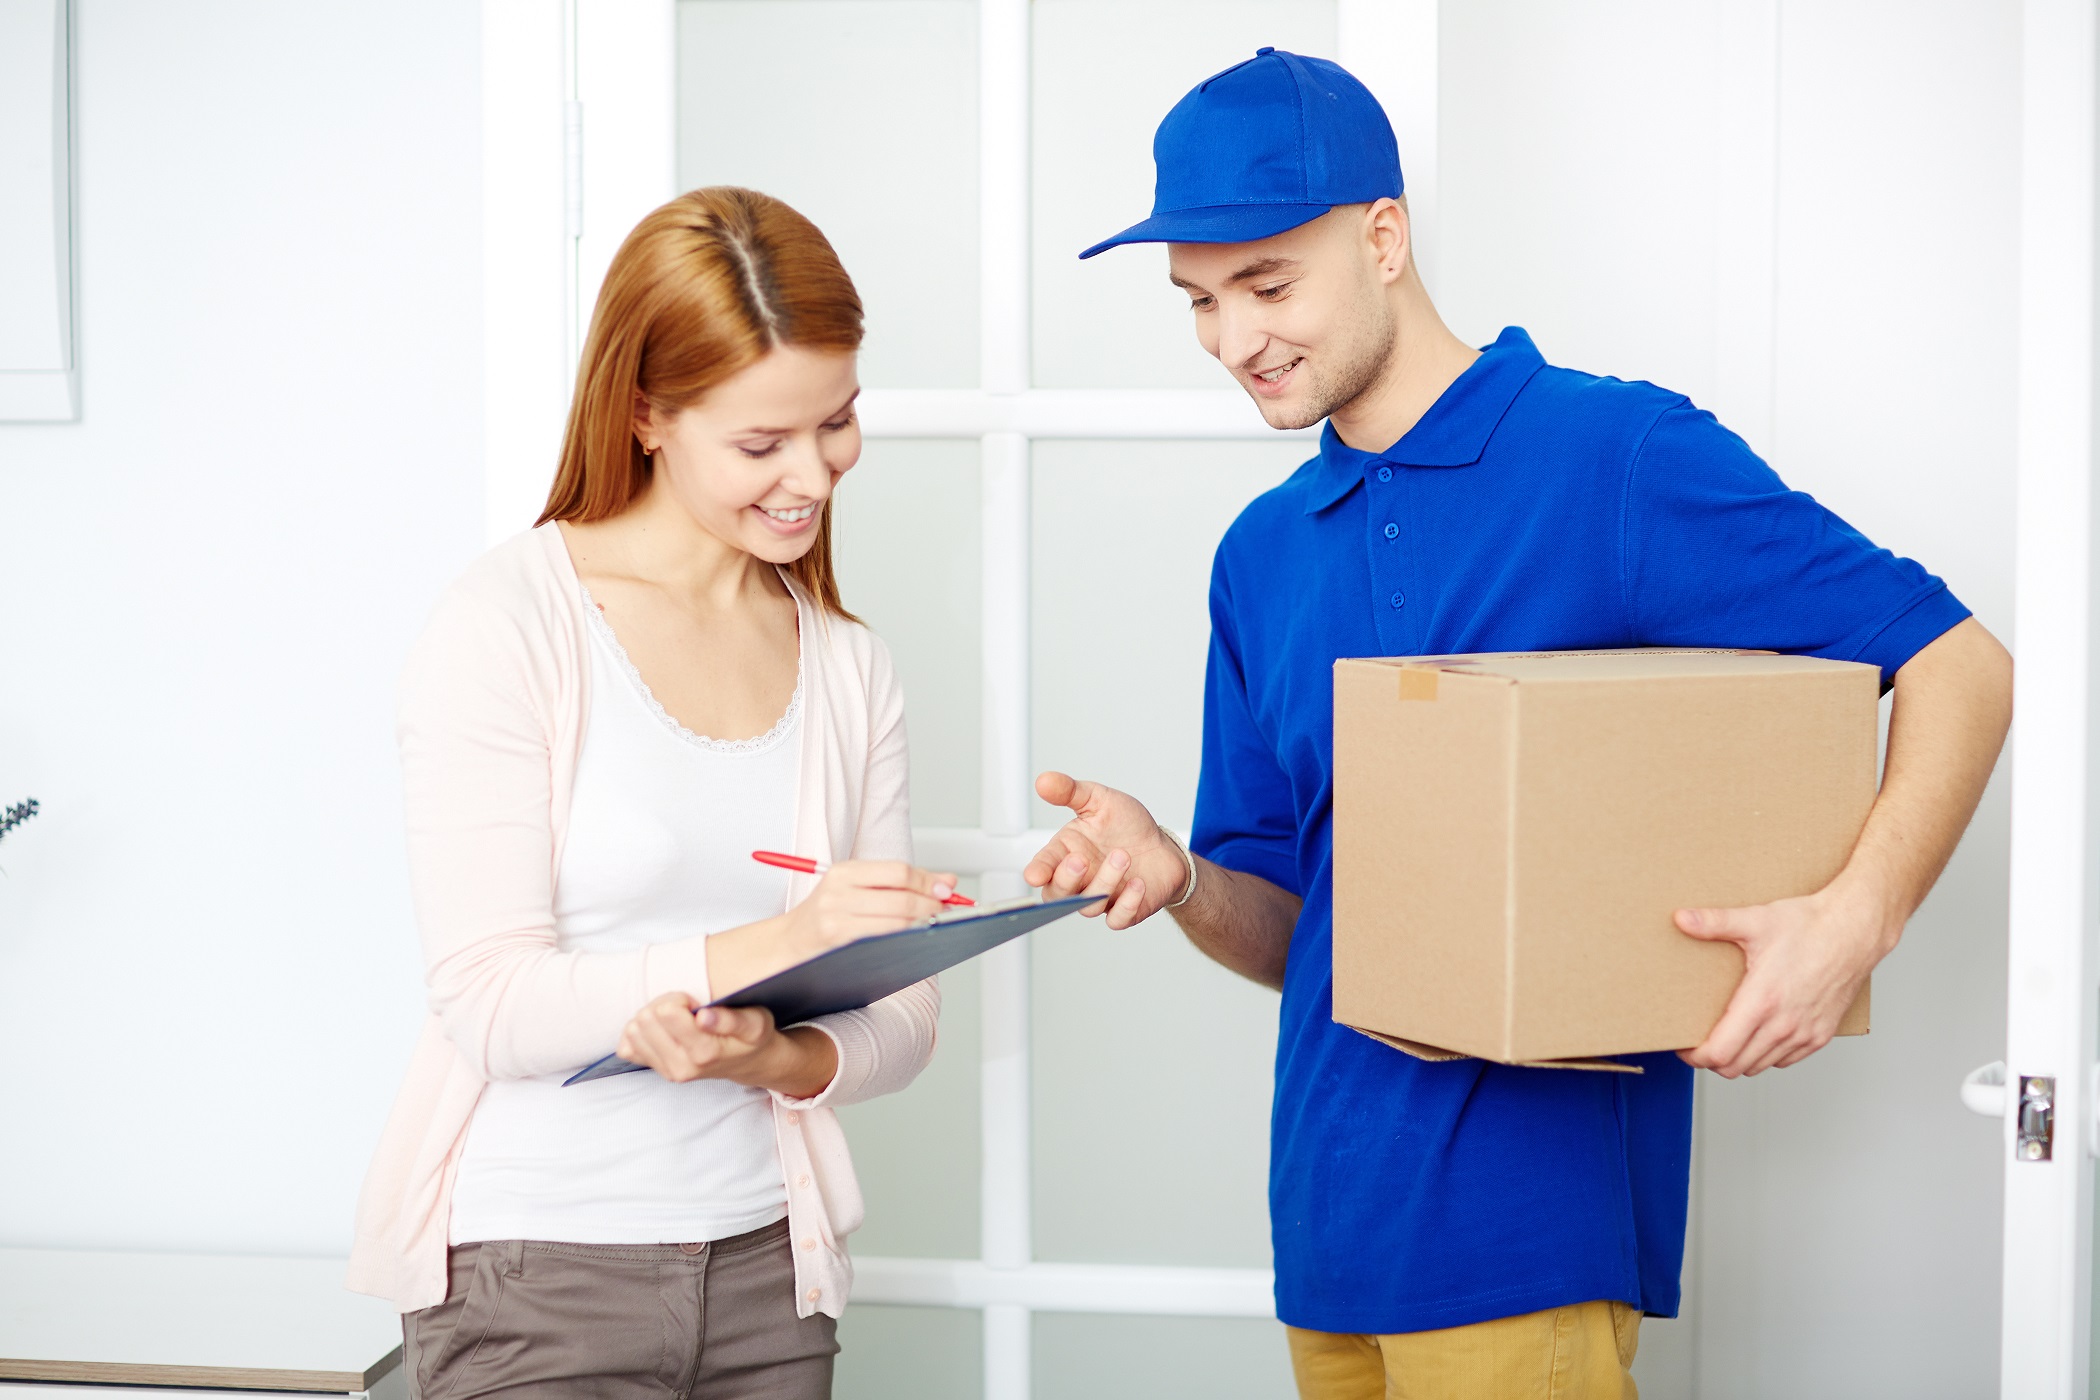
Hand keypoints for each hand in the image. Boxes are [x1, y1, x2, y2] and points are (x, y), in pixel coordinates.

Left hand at [616, 991, 836, 1095]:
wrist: (746, 1063)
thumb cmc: (751, 1038)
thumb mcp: (756, 1024)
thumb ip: (731, 1020)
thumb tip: (703, 1017)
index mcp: (703, 1053)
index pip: (666, 1012)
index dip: (681, 998)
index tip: (697, 1004)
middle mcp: (680, 1067)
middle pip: (646, 1018)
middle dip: (665, 1004)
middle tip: (687, 1010)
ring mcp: (665, 1071)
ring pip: (633, 1030)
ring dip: (653, 1016)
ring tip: (677, 1019)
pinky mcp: (655, 1070)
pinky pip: (627, 1046)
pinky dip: (641, 1032)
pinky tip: (663, 1030)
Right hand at [782, 860, 959, 959]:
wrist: (789, 944)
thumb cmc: (829, 915)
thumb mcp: (857, 889)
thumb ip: (900, 882)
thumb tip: (948, 880)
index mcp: (844, 872)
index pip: (898, 871)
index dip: (928, 882)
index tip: (948, 890)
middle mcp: (838, 892)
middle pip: (901, 898)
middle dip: (932, 906)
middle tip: (946, 912)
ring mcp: (836, 919)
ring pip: (897, 923)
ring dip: (922, 925)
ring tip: (933, 926)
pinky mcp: (838, 944)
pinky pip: (884, 942)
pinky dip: (905, 941)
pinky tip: (914, 940)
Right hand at [1023, 771, 1187, 930]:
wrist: (1162, 847)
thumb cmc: (1127, 826)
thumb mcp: (1099, 801)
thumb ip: (1070, 792)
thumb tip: (1043, 780)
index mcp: (1067, 853)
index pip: (1044, 866)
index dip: (1038, 871)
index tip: (1034, 875)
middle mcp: (1080, 879)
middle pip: (1058, 894)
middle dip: (1066, 880)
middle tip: (1081, 860)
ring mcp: (1101, 897)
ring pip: (1089, 905)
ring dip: (1105, 882)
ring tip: (1124, 856)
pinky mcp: (1124, 911)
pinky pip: (1118, 919)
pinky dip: (1127, 904)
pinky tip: (1138, 884)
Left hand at [1675, 880, 1896, 1076]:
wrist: (1855, 931)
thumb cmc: (1810, 926)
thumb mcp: (1755, 921)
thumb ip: (1714, 923)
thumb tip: (1682, 919)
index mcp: (1763, 1001)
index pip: (1721, 1052)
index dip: (1695, 1056)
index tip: (1684, 1046)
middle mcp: (1784, 1024)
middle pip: (1735, 1067)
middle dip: (1711, 1059)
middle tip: (1699, 1041)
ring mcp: (1804, 1033)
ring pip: (1759, 1066)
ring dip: (1738, 1058)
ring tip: (1726, 1037)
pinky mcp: (1821, 1035)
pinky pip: (1784, 1060)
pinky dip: (1766, 1055)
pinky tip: (1758, 1034)